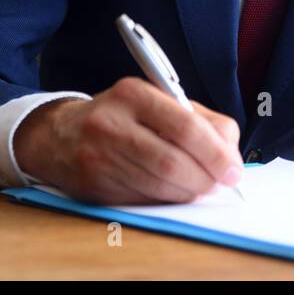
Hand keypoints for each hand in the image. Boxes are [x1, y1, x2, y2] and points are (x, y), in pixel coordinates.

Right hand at [13, 77, 243, 204]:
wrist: (60, 135)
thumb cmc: (122, 117)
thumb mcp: (157, 101)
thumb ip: (199, 120)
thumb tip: (230, 154)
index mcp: (134, 94)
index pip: (186, 127)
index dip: (216, 154)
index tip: (234, 169)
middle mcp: (112, 124)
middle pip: (173, 163)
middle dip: (206, 179)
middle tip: (221, 183)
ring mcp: (99, 157)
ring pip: (159, 187)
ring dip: (189, 193)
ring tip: (198, 187)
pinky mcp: (95, 186)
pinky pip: (143, 201)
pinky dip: (166, 201)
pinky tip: (172, 192)